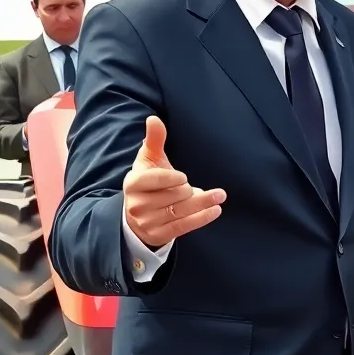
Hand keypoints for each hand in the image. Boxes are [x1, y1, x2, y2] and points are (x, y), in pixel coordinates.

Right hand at [123, 117, 225, 249]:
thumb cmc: (148, 182)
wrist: (136, 216)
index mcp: (133, 183)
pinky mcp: (158, 235)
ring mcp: (147, 222)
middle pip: (173, 196)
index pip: (153, 180)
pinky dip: (202, 218)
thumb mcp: (149, 160)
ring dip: (203, 203)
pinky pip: (184, 226)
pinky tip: (216, 209)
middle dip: (188, 191)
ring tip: (220, 196)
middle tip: (192, 188)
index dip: (171, 179)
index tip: (184, 178)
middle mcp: (137, 204)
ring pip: (181, 211)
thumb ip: (155, 140)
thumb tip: (154, 119)